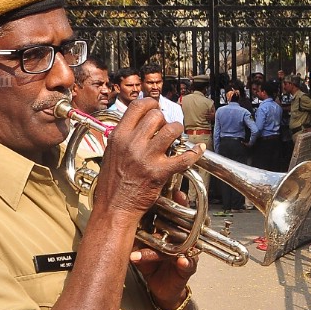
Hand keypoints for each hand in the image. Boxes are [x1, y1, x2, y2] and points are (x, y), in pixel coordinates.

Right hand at [91, 99, 200, 217]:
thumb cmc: (113, 183)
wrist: (114, 206)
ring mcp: (146, 157)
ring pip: (172, 130)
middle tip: (166, 128)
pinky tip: (198, 150)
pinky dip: (195, 152)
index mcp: (119, 136)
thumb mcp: (112, 152)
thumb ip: (125, 136)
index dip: (151, 103)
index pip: (138, 106)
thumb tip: (140, 122)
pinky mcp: (159, 172)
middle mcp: (131, 143)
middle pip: (156, 116)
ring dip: (178, 131)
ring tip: (177, 138)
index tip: (157, 107)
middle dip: (165, 119)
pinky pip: (184, 157)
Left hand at [129, 192, 198, 309]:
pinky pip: (189, 264)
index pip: (173, 211)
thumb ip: (132, 234)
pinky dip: (186, 263)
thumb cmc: (151, 264)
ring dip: (182, 238)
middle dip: (184, 209)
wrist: (159, 288)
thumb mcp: (139, 246)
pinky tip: (182, 261)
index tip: (172, 189)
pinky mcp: (187, 268)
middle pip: (187, 220)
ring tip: (175, 233)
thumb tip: (117, 219)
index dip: (174, 199)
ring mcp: (187, 252)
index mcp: (170, 231)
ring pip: (187, 242)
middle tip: (179, 198)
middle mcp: (181, 239)